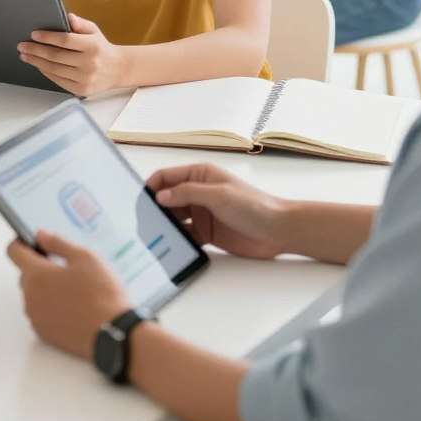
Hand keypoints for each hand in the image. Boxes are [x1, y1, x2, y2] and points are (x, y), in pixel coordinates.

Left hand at [7, 230, 129, 358]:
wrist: (114, 335)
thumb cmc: (101, 295)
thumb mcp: (84, 258)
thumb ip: (58, 243)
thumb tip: (40, 235)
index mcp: (36, 275)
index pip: (14, 251)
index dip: (22, 243)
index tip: (33, 242)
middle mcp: (30, 297)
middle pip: (25, 274)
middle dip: (40, 268)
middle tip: (65, 267)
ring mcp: (36, 318)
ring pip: (34, 295)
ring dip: (46, 289)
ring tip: (74, 290)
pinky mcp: (45, 334)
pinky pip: (41, 314)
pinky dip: (51, 308)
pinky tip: (74, 307)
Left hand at [18, 13, 125, 95]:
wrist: (117, 69)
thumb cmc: (101, 48)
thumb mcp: (93, 31)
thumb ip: (80, 23)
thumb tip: (67, 17)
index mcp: (92, 46)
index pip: (65, 40)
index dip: (47, 37)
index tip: (33, 34)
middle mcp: (89, 63)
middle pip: (56, 56)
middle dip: (35, 50)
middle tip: (22, 45)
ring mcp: (85, 78)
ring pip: (54, 69)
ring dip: (36, 62)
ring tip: (25, 55)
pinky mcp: (81, 89)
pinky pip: (58, 80)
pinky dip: (45, 72)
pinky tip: (37, 65)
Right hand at [147, 163, 287, 258]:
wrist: (279, 231)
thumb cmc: (255, 205)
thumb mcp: (218, 195)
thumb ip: (187, 193)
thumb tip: (161, 196)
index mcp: (200, 175)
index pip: (166, 177)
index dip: (152, 186)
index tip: (141, 199)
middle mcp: (198, 192)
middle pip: (168, 198)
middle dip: (155, 207)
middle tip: (144, 220)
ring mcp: (202, 213)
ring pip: (174, 217)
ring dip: (165, 224)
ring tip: (155, 234)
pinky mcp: (207, 232)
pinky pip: (186, 235)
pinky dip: (178, 239)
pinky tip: (172, 245)